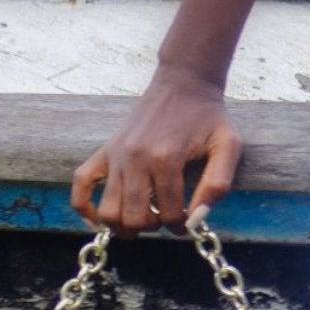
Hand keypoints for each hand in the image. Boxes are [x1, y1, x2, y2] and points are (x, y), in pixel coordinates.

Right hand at [71, 64, 244, 234]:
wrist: (184, 83)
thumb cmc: (209, 116)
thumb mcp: (228, 145)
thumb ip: (218, 184)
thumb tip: (198, 219)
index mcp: (166, 158)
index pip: (169, 213)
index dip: (181, 225)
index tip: (188, 220)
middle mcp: (135, 158)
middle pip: (134, 217)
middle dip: (153, 226)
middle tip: (166, 216)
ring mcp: (116, 154)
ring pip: (108, 210)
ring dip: (125, 224)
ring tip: (143, 216)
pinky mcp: (104, 150)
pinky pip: (81, 184)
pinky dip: (85, 207)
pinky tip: (99, 219)